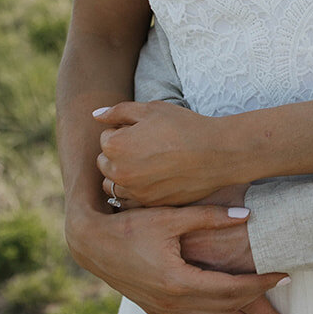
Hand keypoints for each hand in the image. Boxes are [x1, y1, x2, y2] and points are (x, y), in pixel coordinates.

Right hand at [65, 198, 288, 313]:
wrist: (91, 244)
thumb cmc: (131, 224)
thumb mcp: (171, 217)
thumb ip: (209, 217)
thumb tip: (248, 215)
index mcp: (181, 280)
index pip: (233, 287)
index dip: (262, 284)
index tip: (285, 277)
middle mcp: (174, 301)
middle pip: (225, 312)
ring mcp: (163, 309)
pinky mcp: (154, 309)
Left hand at [94, 101, 238, 205]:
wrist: (217, 153)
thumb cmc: (185, 127)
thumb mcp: (151, 109)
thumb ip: (119, 111)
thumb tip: (96, 115)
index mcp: (116, 146)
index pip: (105, 138)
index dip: (123, 130)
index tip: (145, 130)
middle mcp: (120, 172)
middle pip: (104, 162)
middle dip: (118, 153)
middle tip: (147, 146)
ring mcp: (134, 191)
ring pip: (113, 184)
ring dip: (122, 174)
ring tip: (147, 163)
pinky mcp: (148, 204)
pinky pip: (129, 199)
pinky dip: (135, 190)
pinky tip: (153, 178)